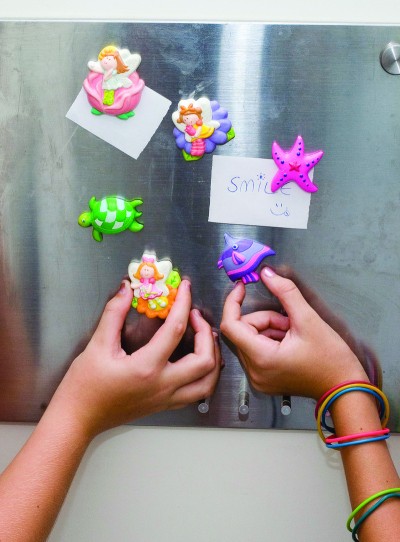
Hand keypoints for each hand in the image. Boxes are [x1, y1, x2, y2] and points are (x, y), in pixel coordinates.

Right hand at [51, 279, 220, 437]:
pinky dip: (206, 375)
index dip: (183, 304)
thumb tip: (126, 289)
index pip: (175, 330)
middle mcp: (163, 385)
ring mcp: (166, 398)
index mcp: (146, 368)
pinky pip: (197, 393)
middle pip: (204, 360)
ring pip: (208, 382)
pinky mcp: (165, 405)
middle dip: (206, 333)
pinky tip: (198, 361)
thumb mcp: (97, 346)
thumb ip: (113, 314)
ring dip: (213, 358)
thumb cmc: (84, 386)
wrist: (78, 418)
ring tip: (205, 338)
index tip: (185, 289)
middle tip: (195, 316)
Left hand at [220, 267, 366, 399]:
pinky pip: (255, 351)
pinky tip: (290, 343)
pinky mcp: (263, 380)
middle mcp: (254, 372)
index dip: (233, 302)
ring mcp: (258, 378)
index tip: (241, 288)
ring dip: (268, 329)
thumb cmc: (331, 361)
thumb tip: (267, 274)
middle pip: (242, 331)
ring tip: (293, 334)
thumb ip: (285, 292)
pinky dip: (270, 340)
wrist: (344, 387)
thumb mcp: (308, 319)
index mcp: (262, 358)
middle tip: (289, 321)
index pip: (230, 325)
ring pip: (249, 339)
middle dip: (264, 319)